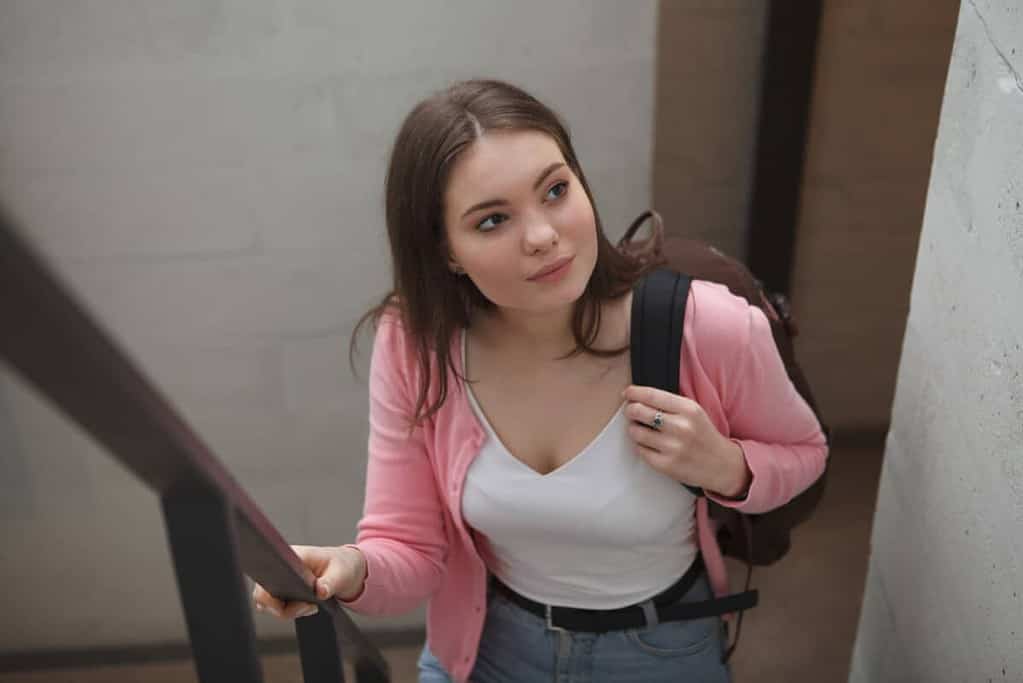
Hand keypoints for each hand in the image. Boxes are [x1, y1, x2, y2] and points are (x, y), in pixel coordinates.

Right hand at [251, 544, 366, 619]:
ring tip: (311, 606)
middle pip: (263, 596)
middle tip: (309, 607)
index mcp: (292, 556)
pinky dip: (292, 611)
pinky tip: (309, 606)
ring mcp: (280, 579)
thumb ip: (330, 583)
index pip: (267, 576)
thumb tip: (320, 592)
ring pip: (269, 605)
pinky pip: (278, 607)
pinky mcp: (284, 590)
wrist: (347, 569)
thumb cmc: (342, 566)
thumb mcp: (341, 573)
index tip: (298, 602)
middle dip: (284, 609)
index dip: (272, 596)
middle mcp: (280, 567)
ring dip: (289, 611)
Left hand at [622, 385, 750, 497]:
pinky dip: (641, 446)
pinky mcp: (666, 465)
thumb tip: (639, 397)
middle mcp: (681, 427)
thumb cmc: (704, 436)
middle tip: (631, 411)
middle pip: (639, 411)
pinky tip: (650, 445)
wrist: (722, 465)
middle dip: (630, 410)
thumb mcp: (695, 412)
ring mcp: (673, 447)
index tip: (627, 392)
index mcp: (689, 409)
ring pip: (635, 432)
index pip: (652, 395)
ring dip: (634, 429)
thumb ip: (670, 404)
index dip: (634, 392)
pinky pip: (640, 450)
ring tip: (642, 429)